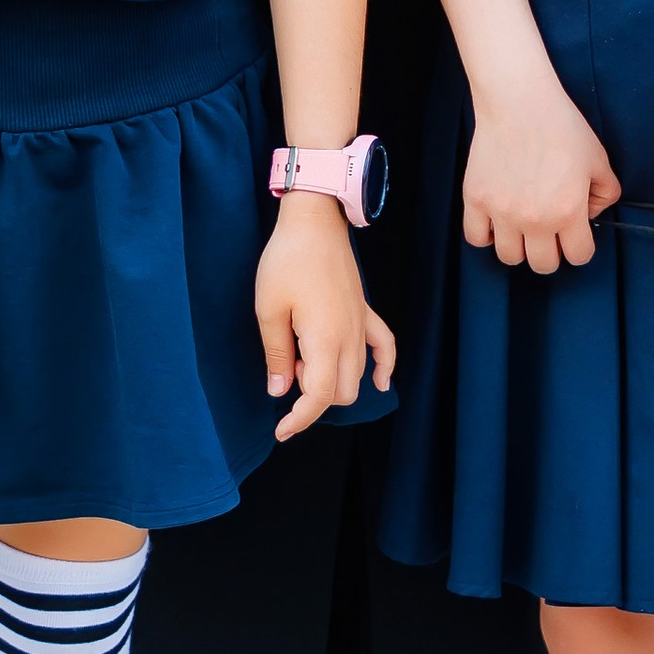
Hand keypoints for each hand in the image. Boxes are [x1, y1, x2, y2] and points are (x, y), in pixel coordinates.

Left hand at [255, 197, 393, 442]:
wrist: (314, 221)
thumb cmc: (286, 261)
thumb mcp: (269, 309)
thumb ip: (277, 355)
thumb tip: (279, 391)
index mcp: (325, 339)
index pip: (319, 396)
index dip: (300, 420)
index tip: (281, 431)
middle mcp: (350, 337)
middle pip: (341, 392)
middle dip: (313, 397)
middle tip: (288, 368)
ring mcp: (361, 324)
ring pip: (358, 376)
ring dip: (333, 382)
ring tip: (303, 357)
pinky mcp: (365, 311)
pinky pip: (384, 347)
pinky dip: (383, 368)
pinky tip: (380, 383)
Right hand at [462, 87, 619, 273]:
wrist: (519, 102)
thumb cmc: (560, 126)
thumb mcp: (598, 158)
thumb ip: (605, 193)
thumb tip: (592, 214)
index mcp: (568, 212)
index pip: (579, 257)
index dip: (581, 247)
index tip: (576, 233)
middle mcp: (534, 219)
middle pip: (543, 265)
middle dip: (551, 252)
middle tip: (550, 231)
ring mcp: (501, 212)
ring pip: (509, 257)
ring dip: (519, 247)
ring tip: (522, 227)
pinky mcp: (476, 199)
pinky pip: (476, 238)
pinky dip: (487, 235)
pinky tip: (497, 221)